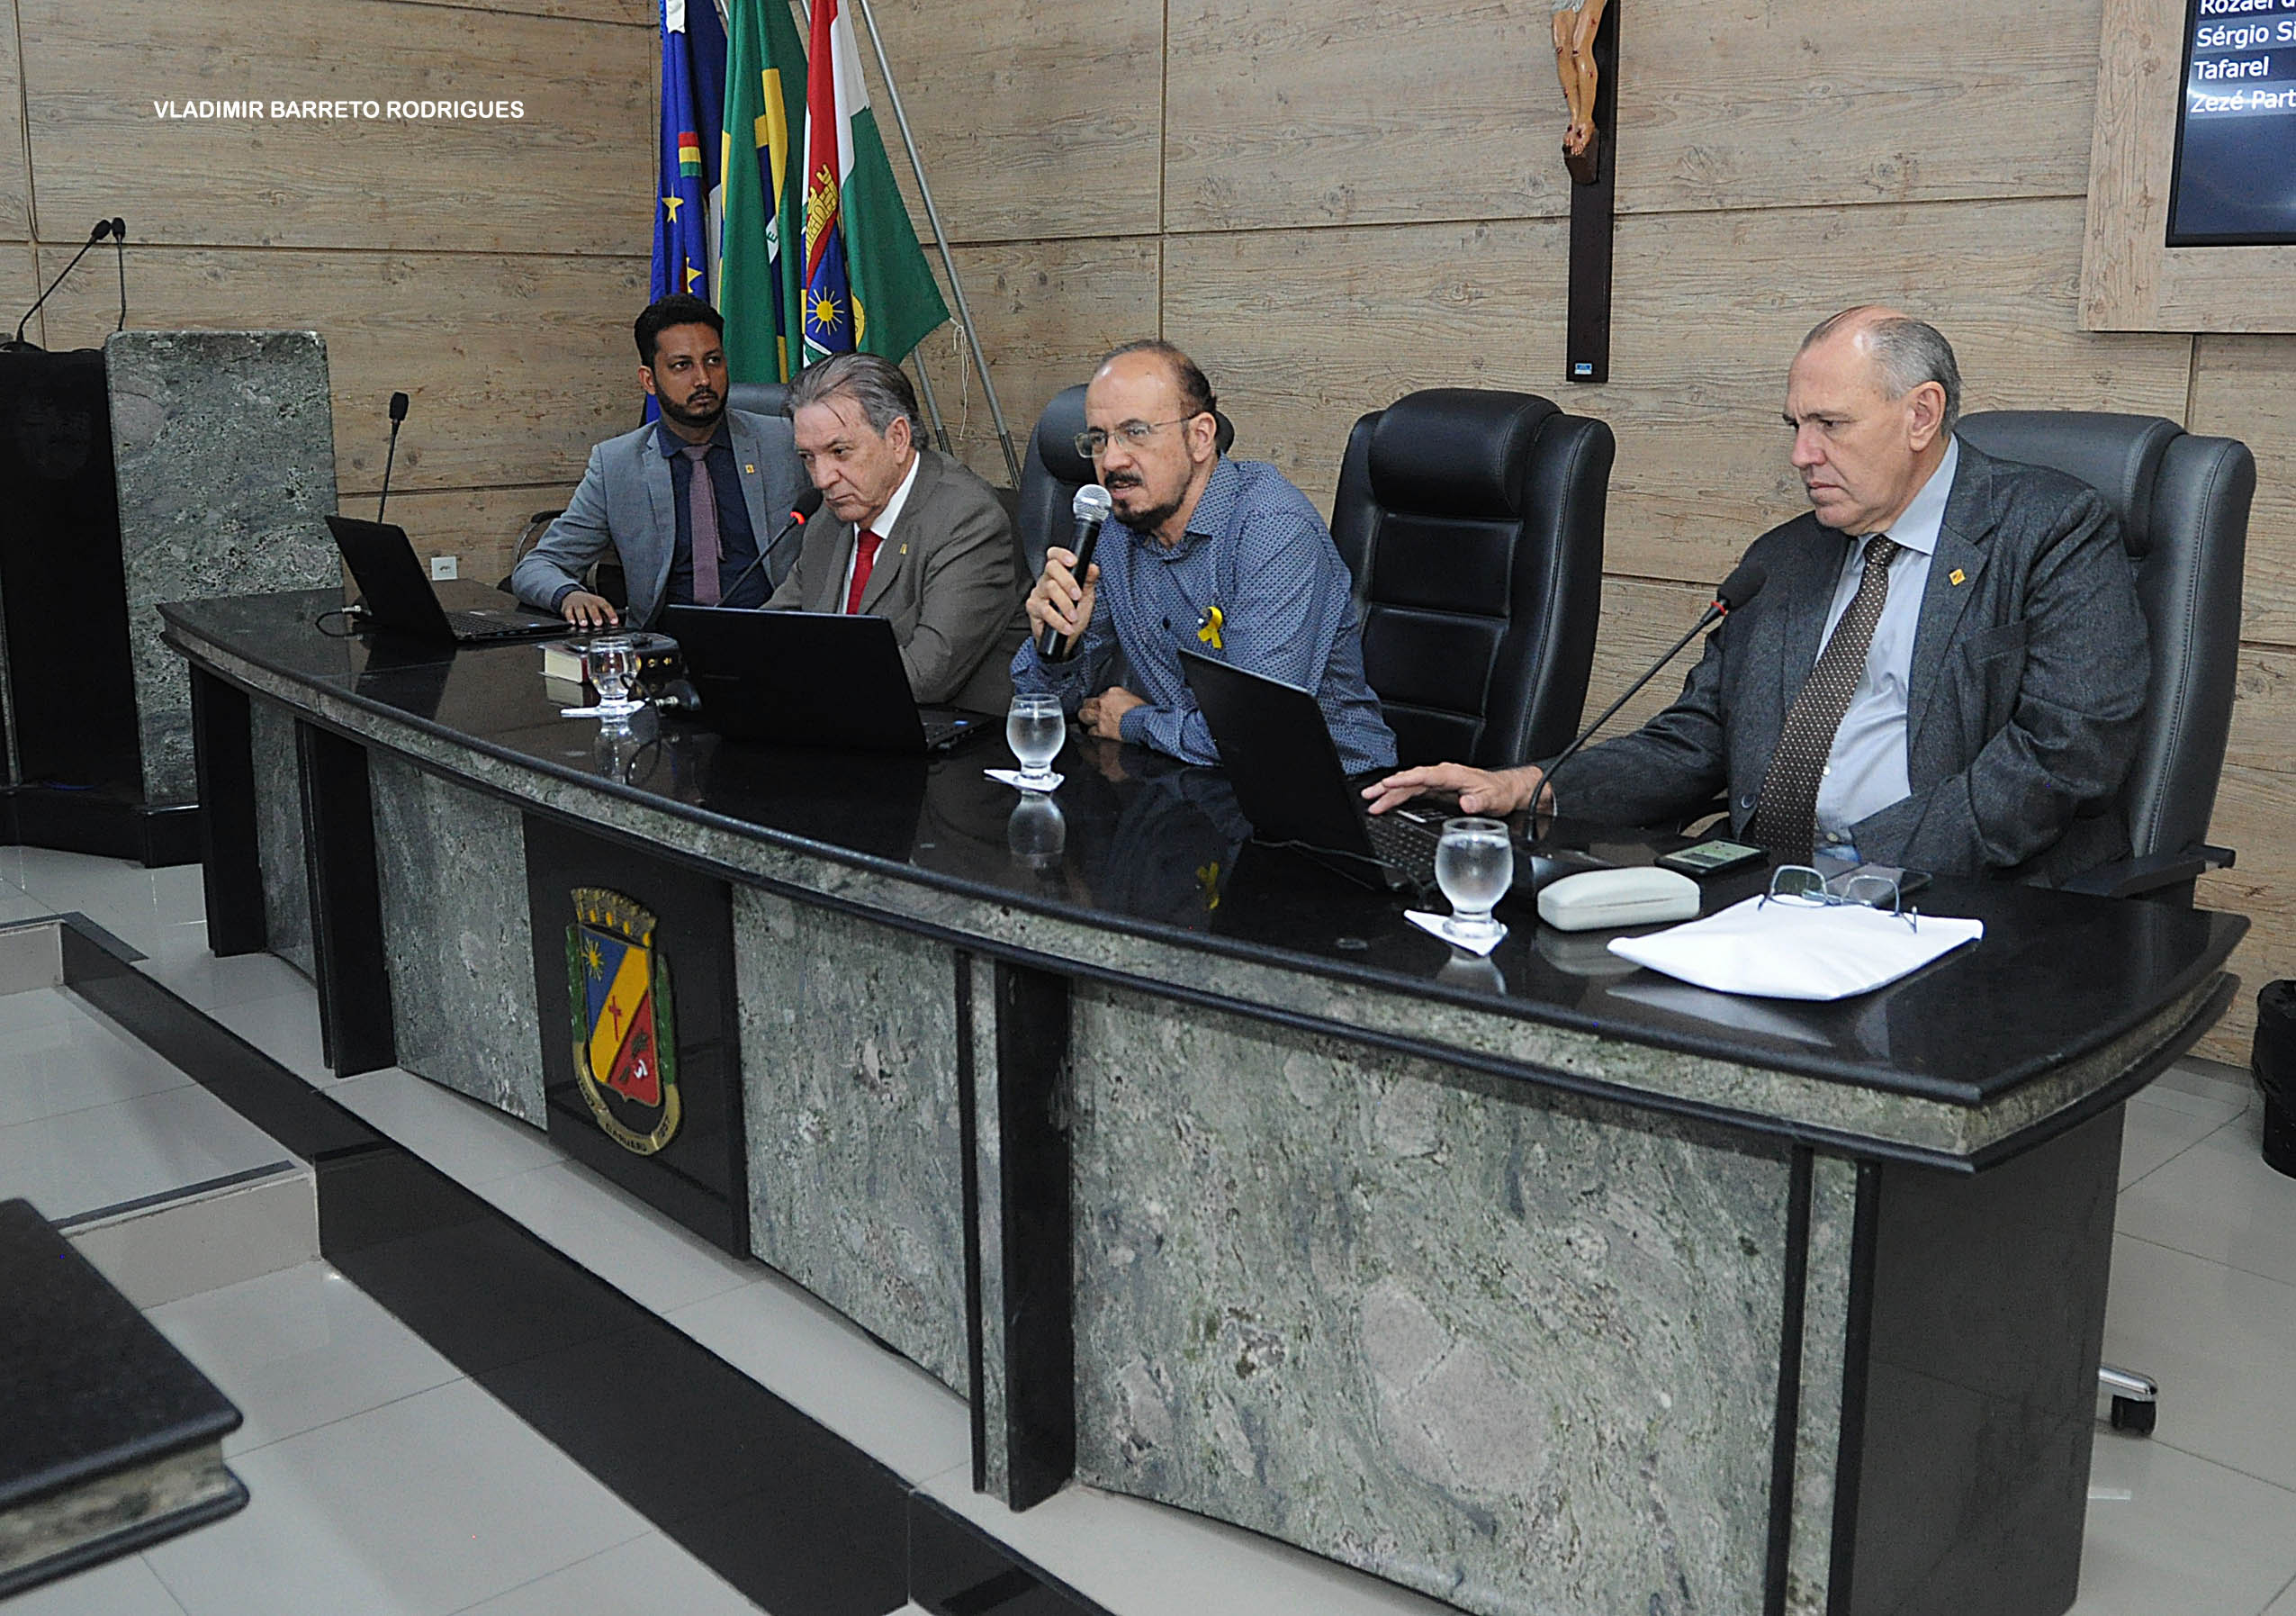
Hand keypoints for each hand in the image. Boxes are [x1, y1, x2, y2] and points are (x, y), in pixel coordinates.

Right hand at [559, 590, 619, 629]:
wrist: (573, 595)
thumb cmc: (589, 604)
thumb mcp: (598, 606)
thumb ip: (605, 614)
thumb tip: (613, 624)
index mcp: (598, 601)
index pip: (606, 607)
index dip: (611, 614)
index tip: (614, 621)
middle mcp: (588, 602)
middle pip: (592, 607)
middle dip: (595, 615)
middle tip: (598, 623)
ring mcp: (578, 604)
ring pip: (580, 609)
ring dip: (582, 617)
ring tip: (584, 623)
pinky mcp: (568, 607)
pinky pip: (568, 611)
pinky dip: (570, 617)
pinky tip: (572, 622)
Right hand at [1025, 546, 1098, 651]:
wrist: (1065, 638)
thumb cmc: (1074, 614)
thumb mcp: (1086, 598)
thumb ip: (1089, 581)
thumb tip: (1093, 567)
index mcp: (1058, 574)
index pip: (1055, 556)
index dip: (1062, 555)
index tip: (1073, 562)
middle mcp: (1046, 580)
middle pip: (1051, 568)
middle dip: (1068, 581)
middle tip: (1078, 596)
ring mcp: (1038, 593)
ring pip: (1050, 588)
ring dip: (1065, 604)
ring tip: (1074, 617)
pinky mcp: (1032, 608)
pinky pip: (1045, 611)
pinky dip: (1059, 620)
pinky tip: (1067, 627)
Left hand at [1077, 685, 1143, 741]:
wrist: (1144, 724)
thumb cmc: (1143, 713)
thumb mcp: (1135, 699)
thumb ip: (1124, 700)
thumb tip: (1122, 705)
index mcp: (1113, 692)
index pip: (1102, 694)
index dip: (1103, 701)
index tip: (1105, 705)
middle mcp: (1103, 702)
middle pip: (1088, 702)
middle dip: (1090, 707)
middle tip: (1092, 711)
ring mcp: (1100, 717)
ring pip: (1084, 715)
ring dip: (1086, 718)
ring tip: (1088, 720)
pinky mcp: (1100, 730)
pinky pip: (1090, 731)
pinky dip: (1093, 732)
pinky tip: (1096, 733)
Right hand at [1362, 762, 1548, 817]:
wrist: (1507, 790)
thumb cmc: (1499, 792)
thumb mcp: (1492, 799)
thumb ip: (1478, 802)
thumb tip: (1466, 803)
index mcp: (1452, 775)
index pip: (1423, 776)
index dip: (1404, 780)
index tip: (1388, 784)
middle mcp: (1443, 775)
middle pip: (1410, 780)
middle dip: (1388, 787)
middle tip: (1369, 795)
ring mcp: (1439, 782)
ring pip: (1409, 785)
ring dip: (1390, 792)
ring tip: (1372, 801)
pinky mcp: (1438, 789)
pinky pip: (1414, 790)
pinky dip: (1399, 795)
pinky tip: (1388, 801)